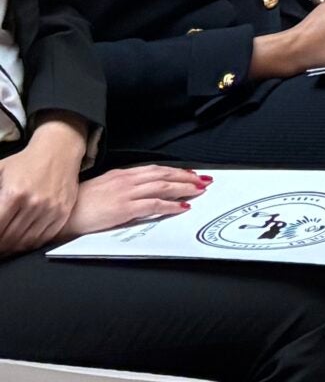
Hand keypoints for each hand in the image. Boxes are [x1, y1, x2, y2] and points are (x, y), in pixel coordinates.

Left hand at [0, 117, 86, 253]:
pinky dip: (27, 244)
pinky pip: (41, 239)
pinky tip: (18, 240)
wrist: (59, 151)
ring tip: (2, 245)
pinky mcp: (62, 213)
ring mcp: (50, 210)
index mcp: (14, 193)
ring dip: (9, 247)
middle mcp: (34, 203)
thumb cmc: (25, 162)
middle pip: (7, 239)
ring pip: (23, 242)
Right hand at [66, 165, 209, 238]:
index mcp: (121, 175)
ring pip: (163, 186)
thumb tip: (139, 191)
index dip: (175, 171)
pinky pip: (153, 205)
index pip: (155, 169)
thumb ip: (122, 187)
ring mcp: (126, 193)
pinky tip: (181, 207)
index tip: (189, 173)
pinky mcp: (124, 209)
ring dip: (184, 187)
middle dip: (186, 176)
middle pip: (163, 174)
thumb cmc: (78, 204)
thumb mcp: (103, 189)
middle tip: (203, 180)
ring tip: (198, 190)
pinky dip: (170, 205)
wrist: (62, 215)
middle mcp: (126, 180)